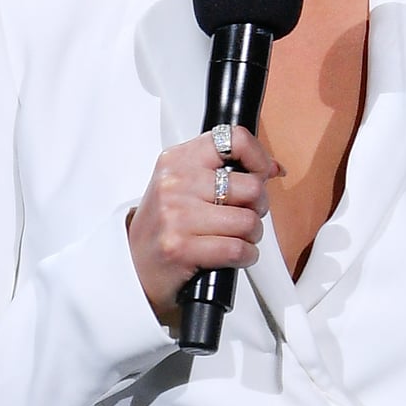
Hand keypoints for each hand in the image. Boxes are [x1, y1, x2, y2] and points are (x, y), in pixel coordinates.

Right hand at [127, 126, 284, 326]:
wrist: (132, 266)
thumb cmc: (164, 225)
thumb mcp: (182, 185)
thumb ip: (222, 170)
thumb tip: (273, 168)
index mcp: (176, 160)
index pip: (232, 139)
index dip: (257, 158)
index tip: (260, 174)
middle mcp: (175, 183)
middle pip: (250, 187)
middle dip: (258, 207)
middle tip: (245, 215)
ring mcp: (176, 216)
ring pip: (248, 221)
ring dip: (252, 236)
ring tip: (237, 238)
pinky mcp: (181, 248)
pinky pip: (238, 249)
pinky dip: (246, 256)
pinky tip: (234, 256)